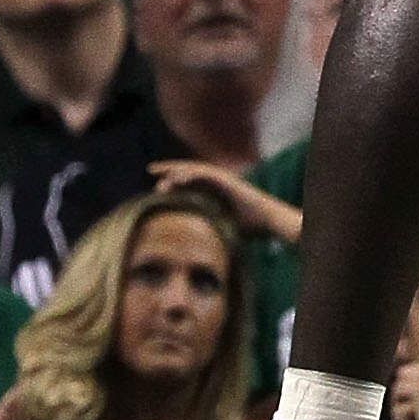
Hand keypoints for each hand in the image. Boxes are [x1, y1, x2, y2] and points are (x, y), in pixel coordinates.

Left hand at [160, 154, 302, 251]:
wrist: (267, 222)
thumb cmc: (248, 228)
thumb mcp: (220, 229)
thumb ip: (206, 232)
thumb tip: (188, 250)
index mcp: (211, 191)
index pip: (187, 183)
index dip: (170, 181)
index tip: (154, 184)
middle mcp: (215, 182)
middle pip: (187, 171)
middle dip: (168, 169)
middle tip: (150, 170)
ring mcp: (221, 179)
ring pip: (194, 170)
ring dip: (177, 172)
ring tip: (160, 178)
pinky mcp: (227, 180)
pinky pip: (205, 174)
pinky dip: (191, 174)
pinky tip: (178, 178)